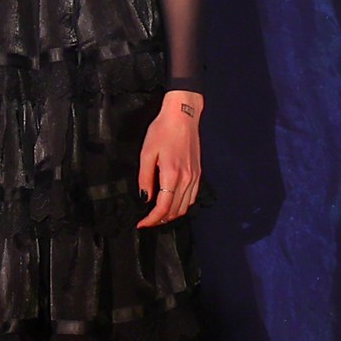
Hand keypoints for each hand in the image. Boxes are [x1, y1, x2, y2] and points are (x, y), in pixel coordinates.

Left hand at [137, 92, 201, 226]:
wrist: (183, 116)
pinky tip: (172, 204)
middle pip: (175, 211)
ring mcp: (194, 177)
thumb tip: (145, 198)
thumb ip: (145, 178)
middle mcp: (186, 179)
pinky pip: (192, 198)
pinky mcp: (198, 173)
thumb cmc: (163, 130)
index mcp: (172, 175)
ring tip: (158, 216)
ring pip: (185, 207)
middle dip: (160, 220)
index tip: (142, 223)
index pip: (163, 207)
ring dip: (171, 215)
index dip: (151, 219)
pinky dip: (182, 206)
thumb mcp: (147, 153)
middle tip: (147, 221)